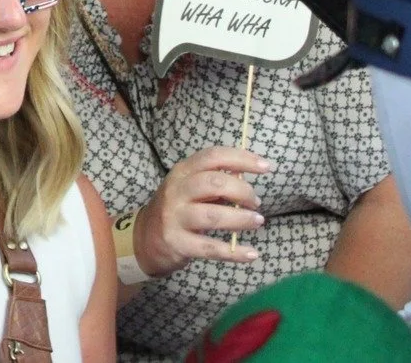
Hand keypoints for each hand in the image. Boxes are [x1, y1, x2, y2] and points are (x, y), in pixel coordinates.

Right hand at [133, 147, 271, 276]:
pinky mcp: (178, 243)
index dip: (242, 159)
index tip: (266, 167)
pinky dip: (235, 252)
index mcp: (182, 171)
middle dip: (242, 191)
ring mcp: (175, 217)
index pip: (213, 156)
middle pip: (213, 183)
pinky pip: (210, 247)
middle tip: (255, 202)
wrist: (144, 239)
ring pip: (212, 215)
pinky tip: (252, 254)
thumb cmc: (178, 209)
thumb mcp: (189, 188)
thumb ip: (215, 181)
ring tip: (257, 222)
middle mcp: (176, 191)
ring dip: (240, 219)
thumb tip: (246, 177)